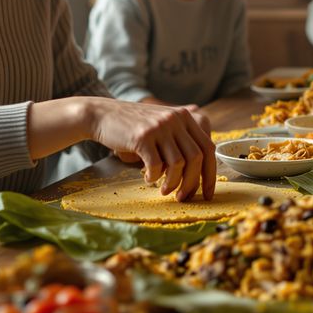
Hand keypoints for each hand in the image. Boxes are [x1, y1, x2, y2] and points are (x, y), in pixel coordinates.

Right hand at [86, 99, 215, 201]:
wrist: (102, 115)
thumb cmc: (133, 128)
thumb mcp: (162, 127)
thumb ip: (181, 141)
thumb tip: (199, 174)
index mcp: (185, 117)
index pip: (208, 148)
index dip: (211, 174)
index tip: (208, 194)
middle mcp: (176, 119)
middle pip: (197, 158)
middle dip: (192, 183)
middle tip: (183, 198)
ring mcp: (160, 126)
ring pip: (179, 164)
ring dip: (173, 184)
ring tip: (164, 191)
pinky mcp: (143, 136)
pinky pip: (156, 165)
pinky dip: (154, 178)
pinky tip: (147, 179)